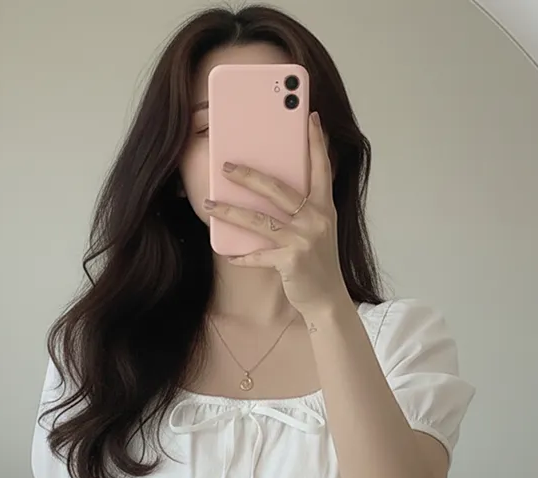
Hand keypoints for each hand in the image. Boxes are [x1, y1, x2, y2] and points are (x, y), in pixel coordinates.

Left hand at [203, 111, 348, 318]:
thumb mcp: (319, 229)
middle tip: (226, 166)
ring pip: (260, 221)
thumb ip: (304, 208)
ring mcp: (304, 240)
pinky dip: (241, 256)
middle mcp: (316, 220)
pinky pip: (258, 256)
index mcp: (324, 207)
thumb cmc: (317, 262)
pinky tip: (225, 253)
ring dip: (231, 212)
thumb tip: (273, 190)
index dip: (316, 143)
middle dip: (249, 176)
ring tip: (210, 204)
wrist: (327, 299)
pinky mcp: (291, 261)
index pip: (321, 168)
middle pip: (277, 190)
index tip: (309, 118)